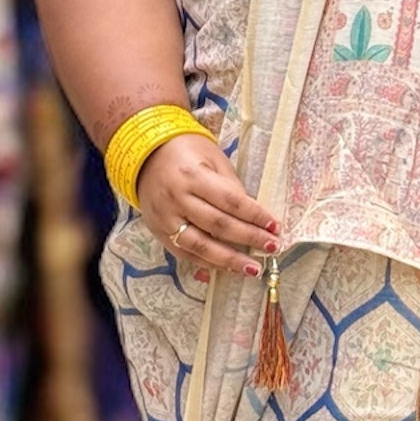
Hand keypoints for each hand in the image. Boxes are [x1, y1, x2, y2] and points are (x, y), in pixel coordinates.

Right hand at [137, 133, 279, 278]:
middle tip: (272, 247)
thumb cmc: (185, 151)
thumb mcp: (212, 157)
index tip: (275, 226)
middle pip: (218, 225)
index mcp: (192, 176)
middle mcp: (176, 199)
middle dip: (249, 238)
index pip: (230, 201)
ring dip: (230, 260)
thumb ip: (231, 186)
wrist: (145, 155)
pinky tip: (228, 267)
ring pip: (201, 246)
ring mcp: (166, 219)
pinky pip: (186, 253)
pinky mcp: (159, 232)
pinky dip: (208, 263)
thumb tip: (253, 215)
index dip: (255, 216)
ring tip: (253, 269)